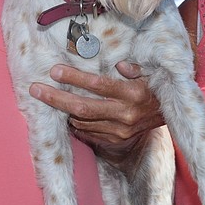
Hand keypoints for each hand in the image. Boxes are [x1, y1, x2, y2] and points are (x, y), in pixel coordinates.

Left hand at [29, 61, 164, 169]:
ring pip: (82, 121)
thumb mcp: (150, 73)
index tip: (54, 71)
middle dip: (56, 98)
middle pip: (83, 107)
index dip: (74, 78)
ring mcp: (119, 131)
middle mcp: (124, 114)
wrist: (169, 115)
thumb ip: (135, 68)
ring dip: (62, 110)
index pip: (97, 85)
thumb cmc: (154, 87)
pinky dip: (74, 122)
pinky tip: (63, 113)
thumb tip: (119, 64)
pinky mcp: (115, 140)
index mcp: (132, 94)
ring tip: (45, 97)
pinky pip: (88, 132)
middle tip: (35, 89)